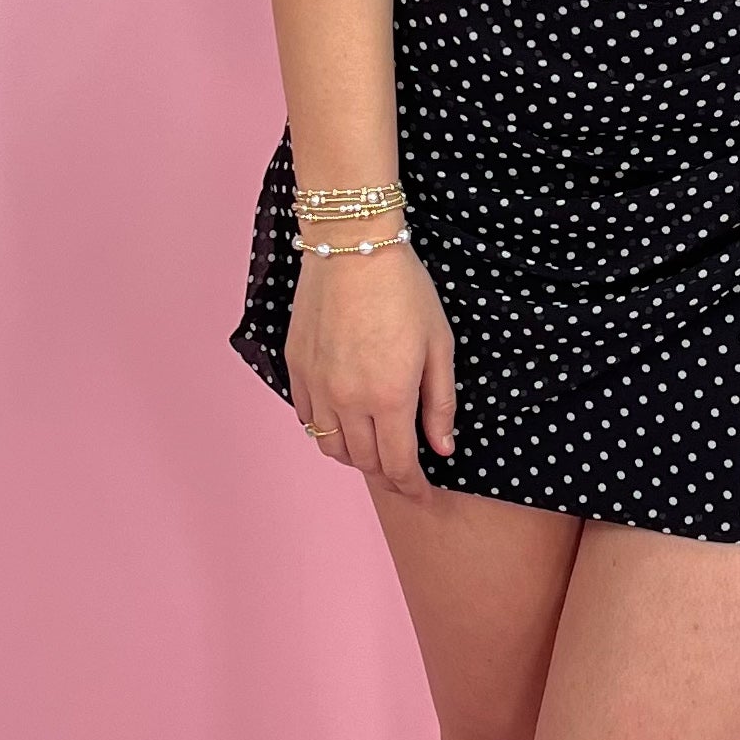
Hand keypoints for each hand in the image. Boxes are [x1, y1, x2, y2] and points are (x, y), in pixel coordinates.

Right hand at [286, 243, 457, 499]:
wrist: (351, 246)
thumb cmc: (404, 289)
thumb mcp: (438, 344)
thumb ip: (440, 402)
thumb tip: (443, 448)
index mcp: (389, 398)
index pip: (399, 465)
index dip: (413, 486)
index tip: (424, 494)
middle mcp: (348, 402)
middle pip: (364, 462)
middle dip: (387, 474)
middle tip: (403, 472)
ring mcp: (317, 387)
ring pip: (331, 447)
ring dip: (355, 457)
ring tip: (374, 447)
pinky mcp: (296, 368)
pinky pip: (307, 419)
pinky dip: (325, 430)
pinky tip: (343, 420)